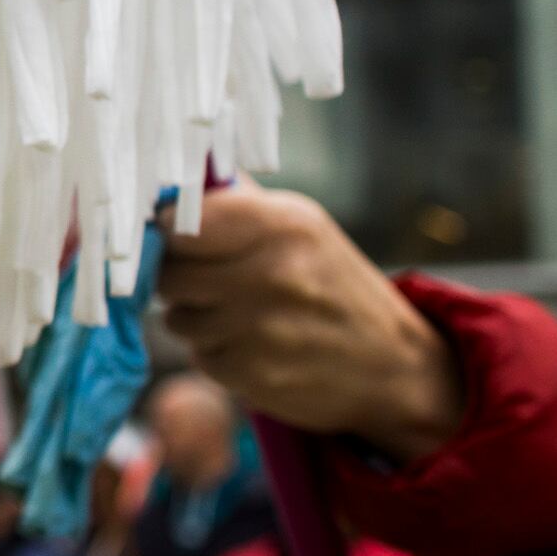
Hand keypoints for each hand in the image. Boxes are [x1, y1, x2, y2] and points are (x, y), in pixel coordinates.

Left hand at [159, 183, 464, 461]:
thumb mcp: (300, 225)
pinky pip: (198, 356)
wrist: (390, 363)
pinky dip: (215, 351)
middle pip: (168, 272)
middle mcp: (270, 274)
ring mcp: (261, 328)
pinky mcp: (251, 373)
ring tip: (240, 311)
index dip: (166, 230)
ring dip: (195, 316)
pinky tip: (252, 343)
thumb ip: (235, 203)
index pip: (179, 222)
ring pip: (176, 317)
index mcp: (280, 225)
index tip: (173, 234)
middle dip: (178, 276)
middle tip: (209, 277)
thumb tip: (169, 182)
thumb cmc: (332, 283)